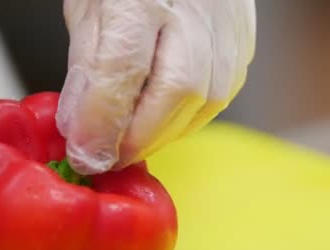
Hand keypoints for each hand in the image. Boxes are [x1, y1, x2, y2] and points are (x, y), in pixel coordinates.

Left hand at [57, 0, 255, 173]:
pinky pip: (224, 91)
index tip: (87, 155)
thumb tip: (85, 133)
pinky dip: (190, 115)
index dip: (103, 121)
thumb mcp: (89, 9)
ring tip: (136, 140)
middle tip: (111, 156)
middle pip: (177, 89)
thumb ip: (87, 69)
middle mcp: (195, 6)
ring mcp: (228, 22)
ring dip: (166, 132)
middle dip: (140, 136)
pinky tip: (166, 117)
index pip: (123, 67)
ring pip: (207, 98)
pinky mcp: (244, 38)